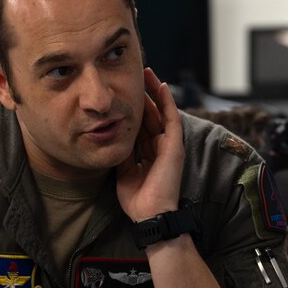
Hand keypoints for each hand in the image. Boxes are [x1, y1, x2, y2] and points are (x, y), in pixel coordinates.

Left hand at [115, 67, 183, 223]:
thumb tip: (113, 137)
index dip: (133, 110)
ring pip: (160, 112)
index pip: (140, 127)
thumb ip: (122, 154)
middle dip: (142, 96)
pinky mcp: (175, 145)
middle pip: (150, 116)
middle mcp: (160, 147)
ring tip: (145, 73)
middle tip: (133, 75)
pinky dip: (166, 101)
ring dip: (153, 92)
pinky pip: (171, 118)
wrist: (150, 215)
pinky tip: (160, 85)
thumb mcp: (123, 172)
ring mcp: (168, 145)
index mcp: (149, 154)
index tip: (122, 94)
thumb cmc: (137, 200)